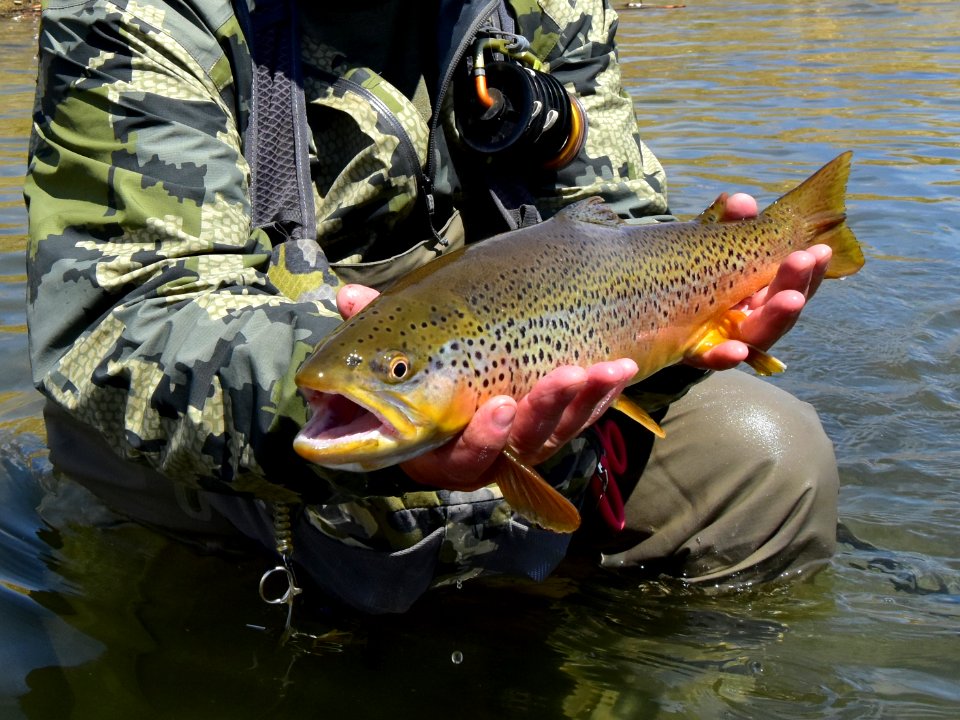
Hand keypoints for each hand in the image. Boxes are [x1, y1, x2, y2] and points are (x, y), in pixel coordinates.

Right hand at [335, 284, 636, 491]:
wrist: (449, 378)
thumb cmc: (413, 371)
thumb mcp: (393, 352)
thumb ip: (372, 328)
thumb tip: (346, 297)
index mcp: (441, 449)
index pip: (460, 458)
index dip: (481, 439)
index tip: (498, 405)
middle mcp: (486, 455)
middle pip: (517, 450)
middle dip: (540, 415)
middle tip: (561, 378)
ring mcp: (524, 441)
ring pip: (557, 432)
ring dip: (579, 399)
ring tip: (596, 366)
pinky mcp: (554, 425)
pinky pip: (584, 417)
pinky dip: (602, 393)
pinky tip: (618, 367)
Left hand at [686, 193, 832, 370]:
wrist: (649, 301)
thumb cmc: (690, 269)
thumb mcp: (710, 243)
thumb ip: (728, 225)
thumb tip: (741, 202)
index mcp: (761, 290)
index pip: (793, 281)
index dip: (809, 268)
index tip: (819, 249)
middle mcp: (751, 318)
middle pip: (780, 306)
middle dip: (796, 283)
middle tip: (804, 259)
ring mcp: (728, 339)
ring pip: (757, 334)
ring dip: (775, 317)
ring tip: (791, 299)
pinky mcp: (699, 354)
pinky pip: (713, 359)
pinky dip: (725, 356)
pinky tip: (736, 350)